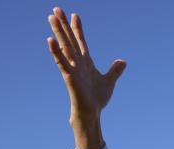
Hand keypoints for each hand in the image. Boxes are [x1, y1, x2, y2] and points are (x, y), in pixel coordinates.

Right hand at [47, 7, 125, 148]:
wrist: (92, 112)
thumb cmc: (97, 98)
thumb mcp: (109, 81)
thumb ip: (115, 70)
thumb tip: (123, 61)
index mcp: (86, 62)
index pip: (80, 41)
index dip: (77, 28)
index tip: (75, 15)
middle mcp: (77, 62)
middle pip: (69, 39)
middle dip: (63, 24)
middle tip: (56, 8)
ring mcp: (72, 68)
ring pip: (64, 46)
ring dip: (57, 32)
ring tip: (51, 17)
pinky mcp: (69, 76)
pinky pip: (61, 62)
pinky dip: (56, 51)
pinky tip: (50, 40)